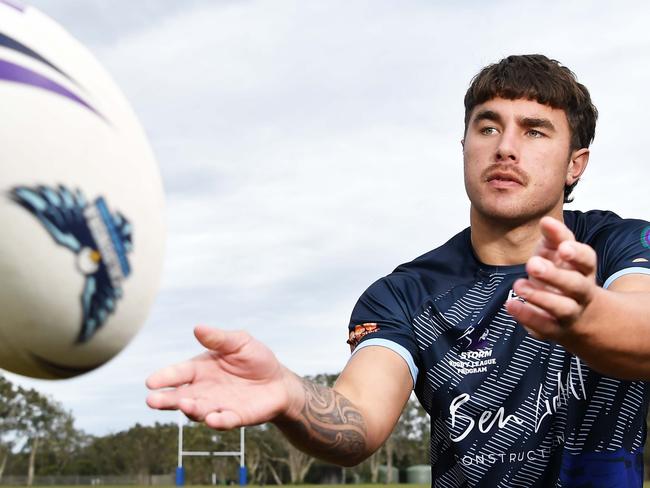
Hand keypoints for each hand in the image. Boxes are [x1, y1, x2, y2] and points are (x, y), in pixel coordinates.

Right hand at [146, 326, 301, 429]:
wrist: (279, 382)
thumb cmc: (256, 359)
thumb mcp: (239, 342)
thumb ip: (219, 338)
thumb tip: (197, 328)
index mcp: (201, 369)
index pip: (178, 373)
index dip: (164, 377)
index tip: (150, 382)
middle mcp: (204, 390)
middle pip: (180, 396)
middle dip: (166, 399)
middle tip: (152, 400)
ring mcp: (217, 405)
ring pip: (198, 411)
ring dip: (190, 409)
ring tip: (185, 405)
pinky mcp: (234, 417)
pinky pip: (224, 421)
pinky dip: (218, 421)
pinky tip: (213, 419)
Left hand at [506, 216, 599, 342]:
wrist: (583, 317)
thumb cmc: (565, 274)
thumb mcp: (561, 254)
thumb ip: (555, 237)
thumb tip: (546, 220)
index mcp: (584, 270)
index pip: (587, 259)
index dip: (576, 254)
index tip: (563, 247)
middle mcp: (582, 292)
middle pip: (576, 285)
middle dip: (555, 274)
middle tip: (532, 263)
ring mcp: (571, 313)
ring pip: (562, 308)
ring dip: (540, 297)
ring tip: (518, 285)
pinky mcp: (556, 329)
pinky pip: (544, 326)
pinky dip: (527, 316)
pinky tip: (510, 304)